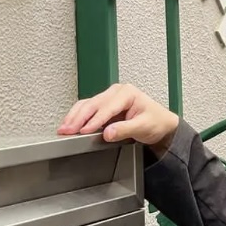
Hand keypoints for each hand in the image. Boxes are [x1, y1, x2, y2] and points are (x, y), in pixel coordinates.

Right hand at [58, 84, 179, 151]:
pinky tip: (69, 124)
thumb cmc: (156, 122)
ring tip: (64, 128)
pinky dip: (77, 116)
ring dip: (74, 117)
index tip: (84, 130)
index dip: (94, 120)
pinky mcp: (104, 106)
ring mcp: (108, 98)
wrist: (161, 124)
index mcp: (127, 93)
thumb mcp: (143, 127)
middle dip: (78, 118)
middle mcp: (116, 92)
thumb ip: (125, 130)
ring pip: (86, 105)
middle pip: (92, 104)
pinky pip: (87, 109)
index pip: (107, 107)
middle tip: (67, 130)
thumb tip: (107, 133)